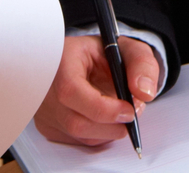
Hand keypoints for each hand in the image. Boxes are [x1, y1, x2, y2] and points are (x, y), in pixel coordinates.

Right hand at [34, 35, 162, 146]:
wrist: (82, 61)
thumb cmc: (100, 54)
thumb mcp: (125, 48)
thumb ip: (141, 64)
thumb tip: (144, 93)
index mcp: (61, 62)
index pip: (72, 91)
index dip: (103, 107)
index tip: (129, 109)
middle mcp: (46, 88)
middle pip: (76, 121)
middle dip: (112, 124)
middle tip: (131, 113)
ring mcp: (44, 110)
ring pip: (79, 135)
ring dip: (108, 130)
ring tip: (120, 111)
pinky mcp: (48, 126)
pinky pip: (76, 140)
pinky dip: (98, 133)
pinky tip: (104, 117)